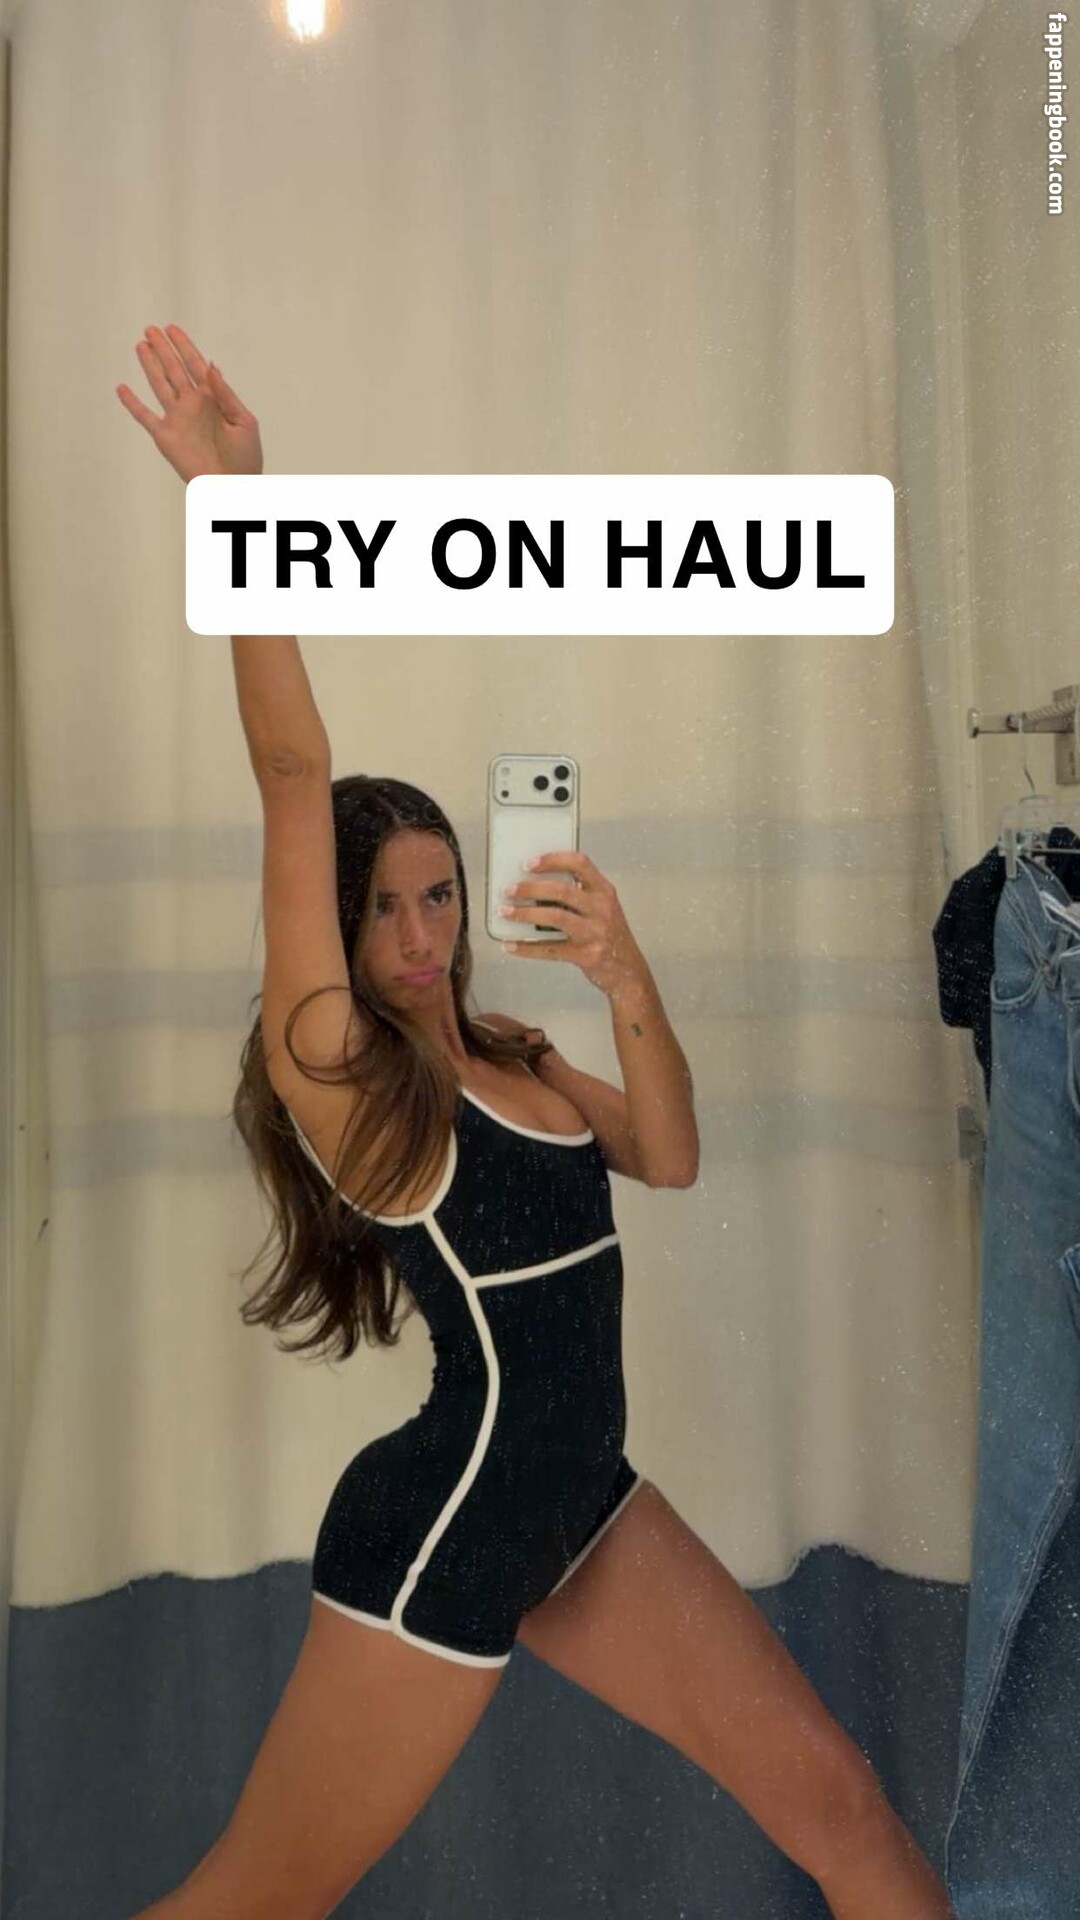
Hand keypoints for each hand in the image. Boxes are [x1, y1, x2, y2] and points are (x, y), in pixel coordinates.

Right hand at [116, 323, 263, 481]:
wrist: (234, 488)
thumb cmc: (245, 458)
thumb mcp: (244, 421)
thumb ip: (225, 394)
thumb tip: (210, 366)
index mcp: (213, 399)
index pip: (195, 366)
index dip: (184, 346)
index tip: (172, 329)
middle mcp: (192, 405)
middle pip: (174, 369)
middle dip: (163, 349)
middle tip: (150, 329)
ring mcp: (177, 420)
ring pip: (159, 385)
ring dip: (149, 366)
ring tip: (140, 345)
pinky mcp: (165, 437)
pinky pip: (144, 417)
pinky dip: (132, 403)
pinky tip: (122, 388)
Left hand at [500, 850, 649, 997]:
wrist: (629, 972)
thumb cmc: (609, 936)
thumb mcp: (602, 909)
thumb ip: (578, 896)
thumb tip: (534, 889)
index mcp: (605, 892)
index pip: (580, 864)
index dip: (553, 860)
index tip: (529, 863)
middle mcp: (602, 909)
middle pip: (561, 890)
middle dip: (530, 888)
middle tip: (508, 890)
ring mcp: (595, 933)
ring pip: (554, 917)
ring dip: (524, 914)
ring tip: (505, 912)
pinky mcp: (586, 955)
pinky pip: (550, 949)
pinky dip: (527, 947)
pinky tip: (511, 945)